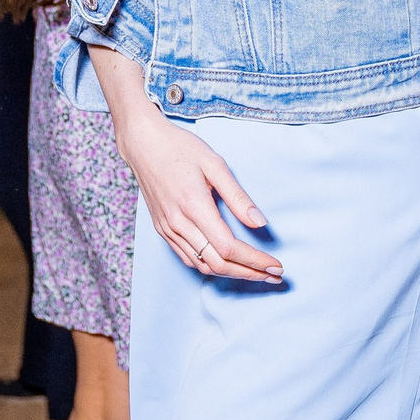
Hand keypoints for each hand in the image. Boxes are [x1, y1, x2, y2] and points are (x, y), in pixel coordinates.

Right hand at [113, 98, 283, 283]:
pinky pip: (188, 258)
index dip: (255, 261)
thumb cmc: (180, 148)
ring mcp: (168, 229)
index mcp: (194, 206)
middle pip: (218, 264)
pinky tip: (229, 264)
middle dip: (249, 273)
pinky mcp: (163, 229)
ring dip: (232, 274)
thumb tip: (260, 223)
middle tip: (274, 275)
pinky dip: (211, 266)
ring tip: (257, 273)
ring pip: (202, 266)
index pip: (229, 248)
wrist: (143, 144)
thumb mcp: (215, 164)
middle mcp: (178, 223)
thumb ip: (238, 196)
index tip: (276, 265)